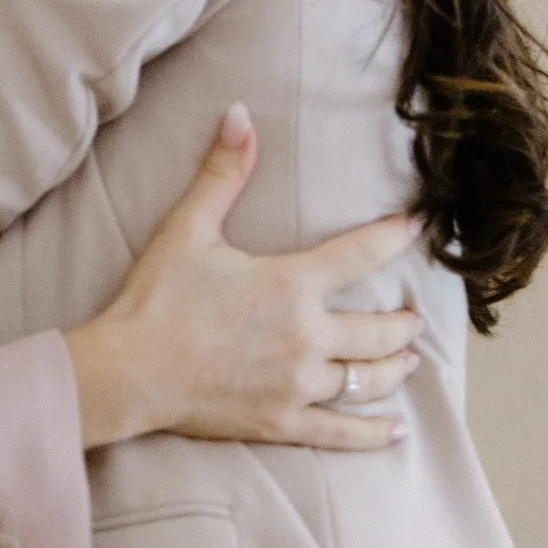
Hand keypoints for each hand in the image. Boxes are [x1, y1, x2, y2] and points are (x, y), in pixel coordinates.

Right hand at [63, 105, 422, 451]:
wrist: (130, 370)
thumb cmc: (157, 297)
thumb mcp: (189, 227)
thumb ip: (223, 173)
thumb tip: (239, 114)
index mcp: (290, 285)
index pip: (359, 255)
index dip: (392, 237)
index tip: (416, 227)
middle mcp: (306, 336)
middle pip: (377, 331)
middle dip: (401, 321)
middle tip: (413, 314)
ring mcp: (297, 384)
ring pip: (366, 379)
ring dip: (394, 368)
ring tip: (408, 359)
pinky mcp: (281, 421)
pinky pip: (340, 432)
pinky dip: (371, 433)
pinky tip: (394, 431)